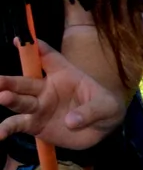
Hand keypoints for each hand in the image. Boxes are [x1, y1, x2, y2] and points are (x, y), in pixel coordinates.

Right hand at [1, 39, 123, 148]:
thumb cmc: (105, 108)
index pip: (48, 57)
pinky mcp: (34, 124)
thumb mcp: (107, 107)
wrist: (103, 129)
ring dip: (9, 100)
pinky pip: (17, 124)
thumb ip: (91, 111)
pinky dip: (6, 129)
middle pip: (25, 81)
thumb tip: (71, 121)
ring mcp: (39, 106)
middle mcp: (46, 88)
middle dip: (10, 81)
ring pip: (19, 101)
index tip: (19, 40)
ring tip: (2, 98)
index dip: (34, 47)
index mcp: (64, 74)